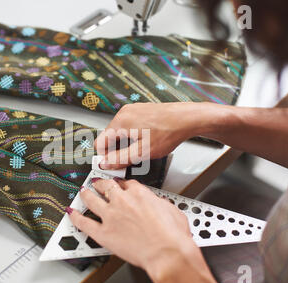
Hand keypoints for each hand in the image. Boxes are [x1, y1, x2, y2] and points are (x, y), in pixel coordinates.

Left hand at [67, 178, 222, 282]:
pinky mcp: (103, 233)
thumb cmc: (172, 236)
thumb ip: (160, 204)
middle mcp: (122, 201)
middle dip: (101, 183)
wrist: (167, 254)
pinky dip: (75, 217)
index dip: (121, 184)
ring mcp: (110, 216)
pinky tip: (71, 213)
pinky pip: (84, 222)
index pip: (126, 183)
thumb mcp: (172, 211)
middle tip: (98, 183)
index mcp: (139, 194)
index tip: (120, 186)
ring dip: (85, 194)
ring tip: (82, 192)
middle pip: (106, 186)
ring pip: (91, 199)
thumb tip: (158, 204)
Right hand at [95, 102, 220, 169]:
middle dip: (116, 151)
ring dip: (124, 144)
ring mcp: (133, 110)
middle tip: (128, 162)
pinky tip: (144, 143)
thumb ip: (120, 159)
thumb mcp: (142, 152)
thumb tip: (105, 163)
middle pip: (109, 137)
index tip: (112, 166)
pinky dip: (132, 137)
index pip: (100, 143)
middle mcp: (124, 113)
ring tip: (139, 152)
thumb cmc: (169, 131)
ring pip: (120, 132)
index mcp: (120, 122)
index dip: (105, 157)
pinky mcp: (141, 111)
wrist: (187, 118)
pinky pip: (129, 126)